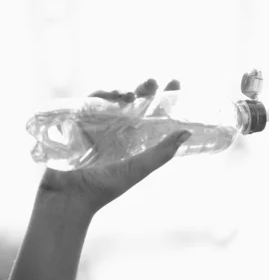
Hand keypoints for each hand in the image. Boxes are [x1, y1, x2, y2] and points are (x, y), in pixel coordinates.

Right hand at [38, 79, 190, 214]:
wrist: (69, 196)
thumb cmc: (105, 187)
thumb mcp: (138, 168)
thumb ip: (162, 153)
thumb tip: (187, 132)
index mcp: (134, 140)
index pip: (153, 114)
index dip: (164, 99)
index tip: (176, 83)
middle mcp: (118, 129)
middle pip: (135, 102)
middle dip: (146, 89)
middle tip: (154, 82)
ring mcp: (98, 123)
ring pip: (114, 99)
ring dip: (125, 91)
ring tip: (133, 94)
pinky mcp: (78, 121)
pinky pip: (91, 101)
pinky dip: (102, 95)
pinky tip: (115, 97)